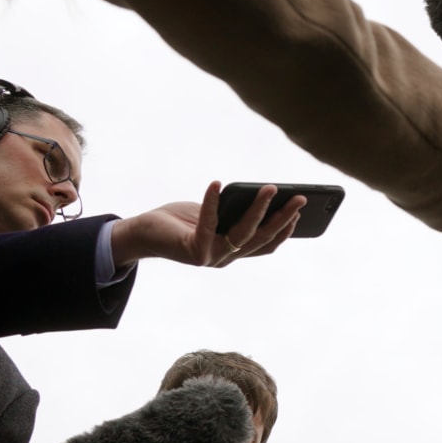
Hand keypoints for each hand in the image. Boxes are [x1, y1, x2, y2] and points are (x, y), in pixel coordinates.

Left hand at [110, 182, 304, 268]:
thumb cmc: (179, 221)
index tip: (300, 212)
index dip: (285, 231)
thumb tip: (260, 194)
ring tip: (269, 188)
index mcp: (232, 251)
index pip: (266, 245)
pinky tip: (217, 183)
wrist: (141, 234)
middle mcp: (225, 258)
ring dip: (259, 209)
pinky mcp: (194, 251)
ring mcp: (211, 257)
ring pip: (243, 232)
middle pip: (261, 238)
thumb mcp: (213, 214)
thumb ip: (232, 211)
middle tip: (300, 198)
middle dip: (283, 217)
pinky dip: (213, 202)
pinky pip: (208, 223)